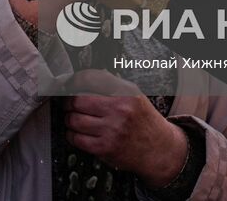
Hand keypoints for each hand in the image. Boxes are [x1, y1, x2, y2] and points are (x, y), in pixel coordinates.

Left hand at [62, 70, 188, 186]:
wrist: (158, 148)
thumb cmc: (142, 119)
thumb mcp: (133, 95)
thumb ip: (111, 84)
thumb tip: (83, 76)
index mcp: (125, 92)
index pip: (90, 78)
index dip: (74, 80)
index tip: (69, 84)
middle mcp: (119, 109)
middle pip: (77, 100)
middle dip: (68, 102)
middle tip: (68, 103)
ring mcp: (112, 130)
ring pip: (74, 120)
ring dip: (69, 119)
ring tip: (73, 118)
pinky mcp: (105, 148)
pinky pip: (77, 139)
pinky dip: (72, 135)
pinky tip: (77, 133)